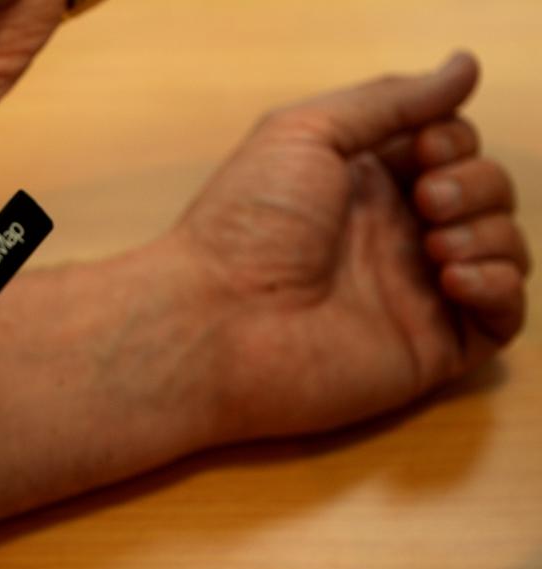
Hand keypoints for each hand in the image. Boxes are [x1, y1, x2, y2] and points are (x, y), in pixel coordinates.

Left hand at [167, 53, 528, 438]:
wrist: (217, 320)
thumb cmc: (246, 223)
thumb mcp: (306, 132)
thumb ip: (389, 100)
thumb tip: (464, 67)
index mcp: (363, 184)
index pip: (450, 148)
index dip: (454, 140)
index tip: (423, 147)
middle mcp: (393, 235)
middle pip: (486, 192)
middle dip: (476, 183)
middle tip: (426, 200)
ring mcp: (413, 292)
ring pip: (504, 248)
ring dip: (490, 230)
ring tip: (435, 243)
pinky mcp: (428, 348)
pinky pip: (503, 317)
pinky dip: (500, 286)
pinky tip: (453, 277)